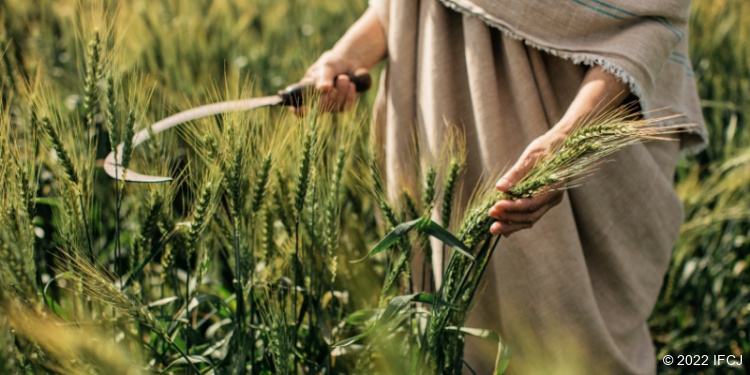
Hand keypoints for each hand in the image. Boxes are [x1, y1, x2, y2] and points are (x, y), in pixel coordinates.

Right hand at [295, 51, 357, 114]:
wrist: (349, 61)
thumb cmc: (332, 62)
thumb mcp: (326, 66)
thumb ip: (324, 77)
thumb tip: (323, 89)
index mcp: (305, 91)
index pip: (299, 108)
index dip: (300, 111)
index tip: (305, 107)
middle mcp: (316, 101)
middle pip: (320, 109)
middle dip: (330, 95)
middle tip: (341, 79)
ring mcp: (329, 105)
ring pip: (334, 108)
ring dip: (342, 92)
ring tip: (345, 77)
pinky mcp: (342, 106)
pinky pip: (345, 107)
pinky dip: (349, 95)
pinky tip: (351, 84)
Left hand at [487, 65, 629, 235]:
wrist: (562, 143)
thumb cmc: (546, 147)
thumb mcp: (529, 156)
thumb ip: (515, 173)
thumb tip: (499, 187)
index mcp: (553, 186)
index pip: (531, 204)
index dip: (512, 208)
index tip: (494, 207)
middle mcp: (554, 197)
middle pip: (531, 217)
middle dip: (510, 221)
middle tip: (491, 223)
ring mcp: (550, 200)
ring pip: (531, 219)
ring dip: (512, 224)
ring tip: (494, 228)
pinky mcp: (545, 200)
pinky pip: (531, 214)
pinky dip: (517, 220)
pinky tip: (504, 225)